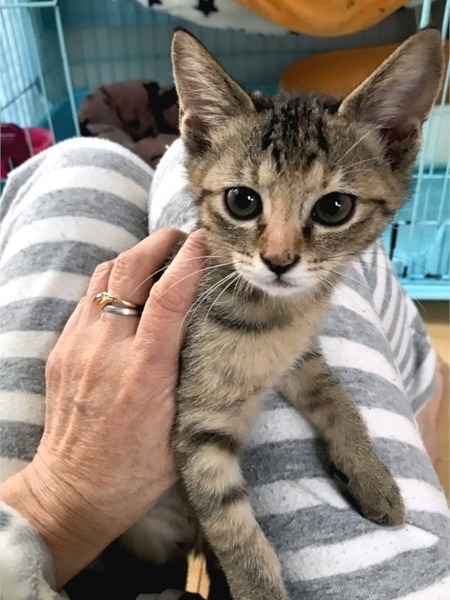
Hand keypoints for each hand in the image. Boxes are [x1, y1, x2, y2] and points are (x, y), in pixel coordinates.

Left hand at [0, 228, 204, 586]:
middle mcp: (106, 351)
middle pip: (128, 271)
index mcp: (144, 372)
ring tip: (157, 261)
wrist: (72, 490)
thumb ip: (192, 373)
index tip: (205, 242)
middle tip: (180, 239)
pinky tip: (130, 295)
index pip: (169, 297)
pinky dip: (112, 285)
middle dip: (157, 244)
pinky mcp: (61, 351)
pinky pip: (88, 300)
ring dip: (133, 260)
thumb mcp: (181, 425)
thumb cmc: (136, 469)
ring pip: (103, 278)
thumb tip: (207, 329)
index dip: (189, 261)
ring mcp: (77, 347)